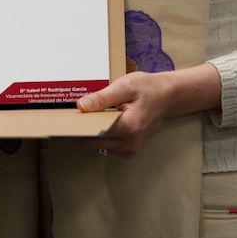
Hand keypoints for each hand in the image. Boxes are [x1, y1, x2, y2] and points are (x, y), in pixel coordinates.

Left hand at [76, 65, 220, 158]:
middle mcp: (129, 144)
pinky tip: (104, 121)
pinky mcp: (129, 151)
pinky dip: (102, 135)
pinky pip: (107, 146)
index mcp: (128, 128)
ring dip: (93, 132)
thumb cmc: (147, 88)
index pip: (93, 132)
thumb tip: (81, 106)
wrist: (167, 97)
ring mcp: (130, 150)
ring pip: (99, 145)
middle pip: (93, 141)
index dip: (80, 123)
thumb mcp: (124, 86)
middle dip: (85, 128)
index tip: (70, 117)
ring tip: (95, 114)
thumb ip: (102, 98)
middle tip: (80, 112)